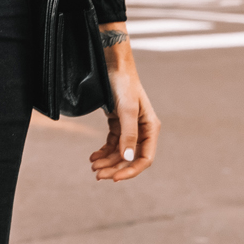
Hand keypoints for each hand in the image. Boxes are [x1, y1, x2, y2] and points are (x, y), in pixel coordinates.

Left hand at [89, 40, 158, 182]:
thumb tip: (128, 158)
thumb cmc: (123, 84)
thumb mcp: (126, 110)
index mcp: (150, 128)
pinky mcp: (118, 123)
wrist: (113, 65)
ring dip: (107, 161)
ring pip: (119, 152)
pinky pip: (112, 143)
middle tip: (96, 175)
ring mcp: (130, 127)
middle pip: (130, 158)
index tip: (114, 178)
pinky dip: (103, 151)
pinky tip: (93, 156)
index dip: (131, 171)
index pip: (144, 158)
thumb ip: (128, 134)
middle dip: (114, 168)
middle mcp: (142, 130)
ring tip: (93, 166)